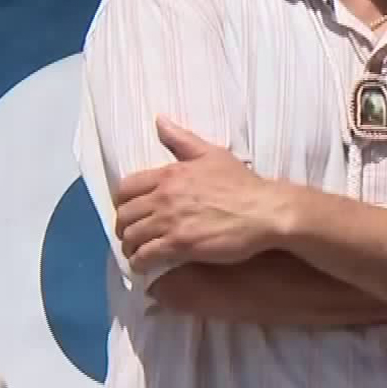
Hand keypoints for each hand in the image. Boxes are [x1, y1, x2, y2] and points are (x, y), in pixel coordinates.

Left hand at [114, 117, 286, 271]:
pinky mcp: (180, 244)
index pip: (125, 188)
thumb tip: (160, 121)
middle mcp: (164, 196)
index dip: (122, 203)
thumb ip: (182, 140)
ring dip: (129, 247)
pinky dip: (139, 263)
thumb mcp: (212, 154)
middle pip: (124, 215)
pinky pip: (145, 255)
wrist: (264, 211)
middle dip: (123, 228)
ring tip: (136, 253)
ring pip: (131, 237)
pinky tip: (143, 266)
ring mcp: (170, 221)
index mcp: (169, 174)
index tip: (130, 212)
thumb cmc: (242, 184)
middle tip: (131, 236)